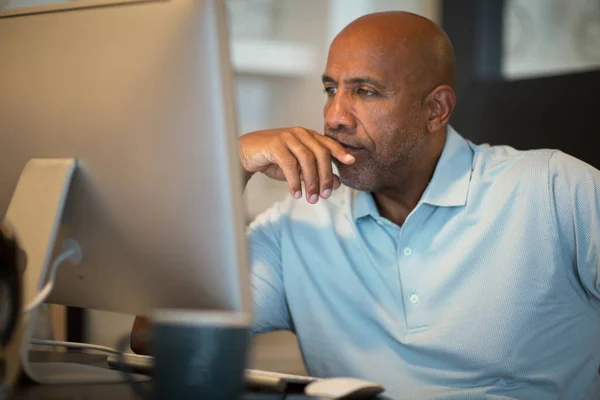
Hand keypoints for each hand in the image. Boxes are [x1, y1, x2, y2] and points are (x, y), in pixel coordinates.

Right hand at [238, 127, 354, 203]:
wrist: (246, 154)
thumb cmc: (273, 159)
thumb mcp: (298, 169)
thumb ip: (316, 173)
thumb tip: (337, 183)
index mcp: (307, 135)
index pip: (328, 143)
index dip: (340, 152)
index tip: (351, 162)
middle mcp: (299, 133)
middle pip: (321, 153)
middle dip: (326, 176)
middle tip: (326, 195)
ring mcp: (287, 137)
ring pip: (307, 159)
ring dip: (311, 181)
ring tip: (312, 198)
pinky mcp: (274, 144)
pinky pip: (290, 164)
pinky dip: (295, 181)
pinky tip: (296, 194)